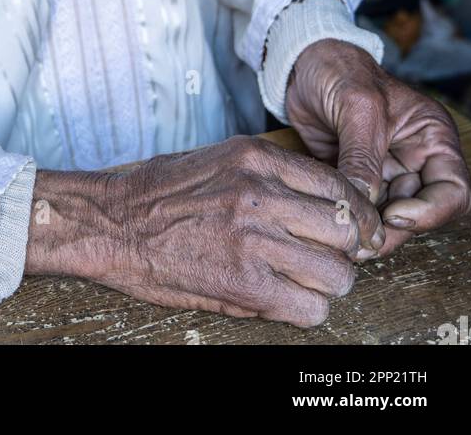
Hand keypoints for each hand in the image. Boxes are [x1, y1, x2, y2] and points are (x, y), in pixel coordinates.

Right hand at [28, 135, 384, 326]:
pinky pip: (309, 309)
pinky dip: (305, 310)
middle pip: (348, 230)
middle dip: (346, 250)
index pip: (340, 186)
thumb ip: (272, 176)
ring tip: (304, 281)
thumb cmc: (162, 191)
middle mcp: (262, 195)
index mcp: (258, 159)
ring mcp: (254, 241)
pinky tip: (284, 300)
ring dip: (327, 283)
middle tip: (329, 257)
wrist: (111, 221)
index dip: (358, 214)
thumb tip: (325, 202)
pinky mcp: (243, 285)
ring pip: (337, 275)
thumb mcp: (222, 159)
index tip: (359, 230)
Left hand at [285, 40, 470, 259]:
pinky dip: (349, 219)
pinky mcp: (357, 178)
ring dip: (370, 230)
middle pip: (421, 213)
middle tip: (362, 240)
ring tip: (343, 237)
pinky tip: (331, 222)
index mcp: (432, 138)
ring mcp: (386, 171)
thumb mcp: (358, 106)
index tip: (393, 214)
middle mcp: (415, 159)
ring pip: (390, 218)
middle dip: (394, 230)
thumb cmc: (340, 70)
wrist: (302, 63)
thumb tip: (365, 204)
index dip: (430, 212)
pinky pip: (361, 209)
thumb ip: (363, 155)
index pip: (454, 192)